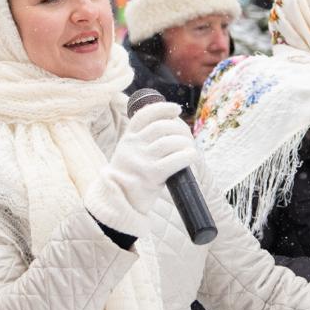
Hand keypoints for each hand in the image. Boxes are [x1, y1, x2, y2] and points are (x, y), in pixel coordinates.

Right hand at [84, 101, 196, 235]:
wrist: (118, 201)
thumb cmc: (129, 177)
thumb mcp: (128, 153)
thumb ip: (141, 140)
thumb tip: (171, 126)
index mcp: (128, 139)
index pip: (144, 115)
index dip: (162, 108)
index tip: (176, 109)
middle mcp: (134, 146)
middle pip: (162, 126)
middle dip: (179, 128)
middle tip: (187, 137)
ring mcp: (142, 159)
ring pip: (170, 141)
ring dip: (185, 143)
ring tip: (189, 148)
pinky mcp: (151, 174)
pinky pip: (176, 159)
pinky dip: (188, 155)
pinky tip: (191, 157)